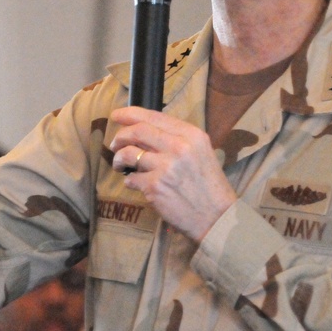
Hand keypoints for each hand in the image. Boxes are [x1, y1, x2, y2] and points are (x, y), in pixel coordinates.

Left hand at [109, 106, 235, 241]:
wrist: (217, 216)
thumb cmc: (209, 185)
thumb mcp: (201, 152)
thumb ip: (177, 138)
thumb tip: (145, 130)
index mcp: (191, 135)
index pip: (154, 117)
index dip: (130, 114)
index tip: (117, 115)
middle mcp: (179, 147)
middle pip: (138, 131)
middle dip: (120, 135)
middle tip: (114, 143)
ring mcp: (166, 167)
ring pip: (129, 154)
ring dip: (119, 159)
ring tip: (119, 165)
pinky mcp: (155, 187)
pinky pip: (131, 178)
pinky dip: (130, 181)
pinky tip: (137, 184)